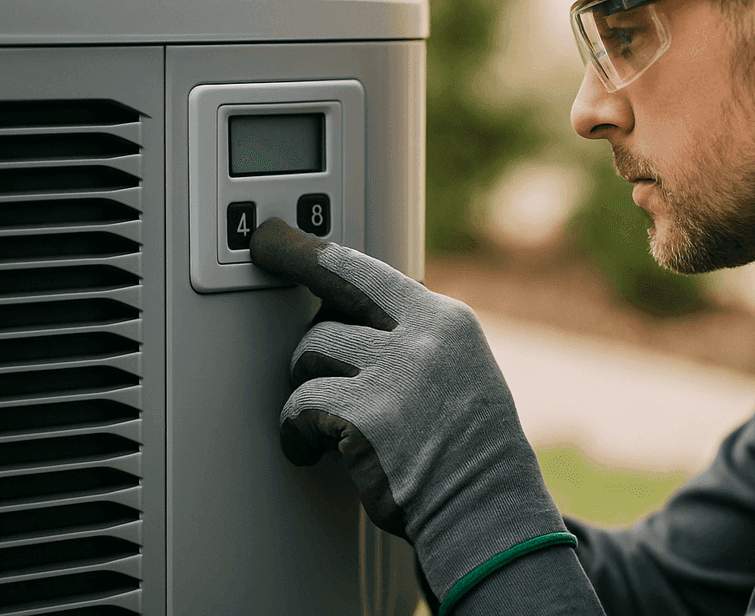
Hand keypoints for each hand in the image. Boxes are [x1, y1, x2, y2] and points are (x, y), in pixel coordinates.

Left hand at [249, 218, 569, 604]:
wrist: (488, 514)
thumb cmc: (468, 451)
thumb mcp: (460, 371)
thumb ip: (412, 337)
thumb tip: (346, 313)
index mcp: (446, 322)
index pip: (370, 271)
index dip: (319, 251)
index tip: (286, 239)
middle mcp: (423, 338)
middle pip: (334, 289)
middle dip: (292, 260)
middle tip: (266, 249)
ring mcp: (395, 376)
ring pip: (310, 351)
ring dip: (304, 383)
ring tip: (319, 416)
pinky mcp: (365, 420)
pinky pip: (300, 406)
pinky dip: (295, 430)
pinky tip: (309, 448)